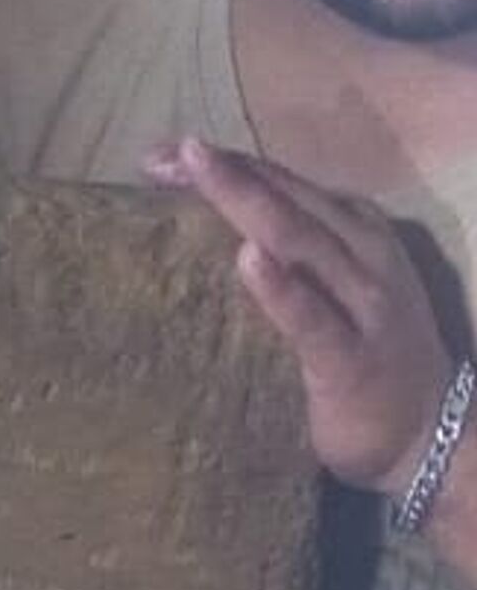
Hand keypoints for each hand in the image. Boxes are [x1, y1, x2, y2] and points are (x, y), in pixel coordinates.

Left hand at [144, 136, 453, 496]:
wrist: (429, 435)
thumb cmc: (368, 364)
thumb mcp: (332, 295)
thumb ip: (289, 264)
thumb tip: (220, 241)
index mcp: (354, 233)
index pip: (283, 186)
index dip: (227, 166)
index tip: (160, 157)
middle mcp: (362, 254)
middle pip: (285, 199)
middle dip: (224, 172)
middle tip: (163, 154)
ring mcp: (362, 302)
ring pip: (297, 238)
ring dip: (245, 202)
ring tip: (197, 170)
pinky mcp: (351, 356)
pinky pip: (311, 316)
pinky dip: (280, 286)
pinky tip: (248, 259)